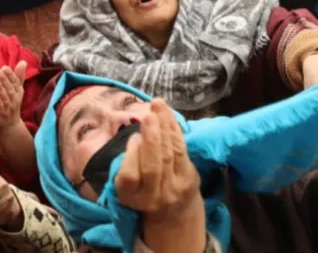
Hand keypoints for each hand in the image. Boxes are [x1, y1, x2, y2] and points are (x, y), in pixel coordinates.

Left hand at [0, 61, 26, 134]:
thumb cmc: (11, 103)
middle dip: (4, 79)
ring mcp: (9, 107)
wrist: (9, 125)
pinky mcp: (2, 115)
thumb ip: (18, 76)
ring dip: (1, 89)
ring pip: (5, 98)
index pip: (15, 81)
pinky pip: (0, 109)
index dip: (10, 74)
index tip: (4, 67)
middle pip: (10, 88)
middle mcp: (15, 99)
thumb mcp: (16, 90)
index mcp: (18, 91)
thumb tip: (23, 61)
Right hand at [114, 99, 200, 215]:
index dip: (132, 155)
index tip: (132, 138)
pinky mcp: (189, 178)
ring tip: (157, 106)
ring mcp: (175, 188)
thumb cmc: (142, 190)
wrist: (173, 212)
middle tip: (148, 116)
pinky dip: (174, 129)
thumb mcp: (128, 186)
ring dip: (163, 127)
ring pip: (169, 154)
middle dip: (151, 139)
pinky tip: (167, 114)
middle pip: (153, 166)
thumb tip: (138, 137)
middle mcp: (154, 197)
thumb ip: (128, 163)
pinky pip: (181, 149)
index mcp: (131, 198)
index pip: (130, 176)